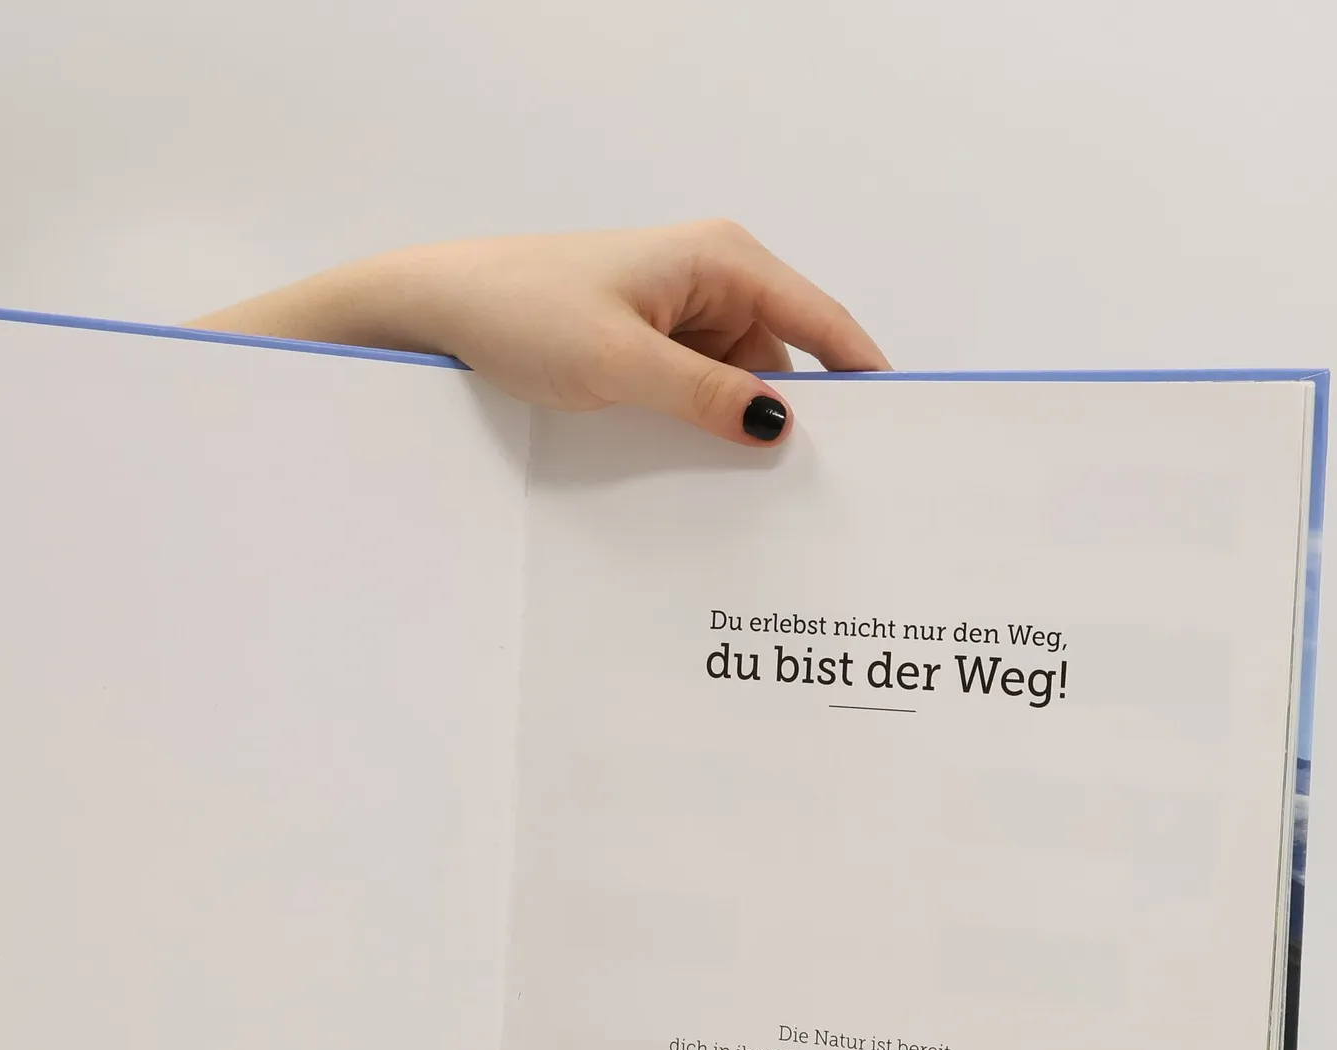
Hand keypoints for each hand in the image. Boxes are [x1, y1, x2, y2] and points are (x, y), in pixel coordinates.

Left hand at [192, 220, 888, 447]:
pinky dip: (699, 430)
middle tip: (821, 496)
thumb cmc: (521, 311)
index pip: (824, 323)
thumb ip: (707, 398)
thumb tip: (780, 425)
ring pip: (736, 386)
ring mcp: (675, 315)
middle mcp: (709, 280)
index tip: (901, 437)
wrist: (436, 310)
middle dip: (796, 421)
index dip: (867, 380)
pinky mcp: (643, 346)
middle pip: (784, 361)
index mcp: (722, 261)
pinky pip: (694, 394)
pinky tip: (699, 477)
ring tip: (753, 501)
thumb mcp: (623, 366)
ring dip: (737, 434)